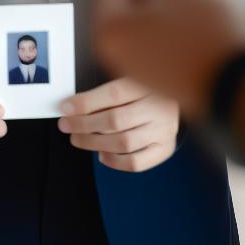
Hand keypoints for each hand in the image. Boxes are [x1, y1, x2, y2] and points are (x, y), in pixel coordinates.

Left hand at [58, 78, 179, 171]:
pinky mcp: (165, 148)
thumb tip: (72, 107)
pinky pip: (135, 162)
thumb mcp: (130, 82)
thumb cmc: (145, 92)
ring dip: (94, 143)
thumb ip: (105, 94)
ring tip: (78, 139)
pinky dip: (113, 161)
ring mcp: (165, 130)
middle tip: (66, 126)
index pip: (114, 93)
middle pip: (117, 120)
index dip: (86, 102)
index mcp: (150, 84)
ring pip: (124, 143)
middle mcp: (161, 107)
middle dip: (84, 124)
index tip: (66, 107)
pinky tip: (101, 153)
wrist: (179, 100)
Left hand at [94, 0, 244, 119]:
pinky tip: (198, 35)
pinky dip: (173, 40)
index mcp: (112, 29)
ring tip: (193, 11)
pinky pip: (160, 53)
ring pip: (145, 34)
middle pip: (128, 13)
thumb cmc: (208, 35)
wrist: (239, 84)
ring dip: (164, 18)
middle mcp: (118, 56)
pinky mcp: (163, 87)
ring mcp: (140, 75)